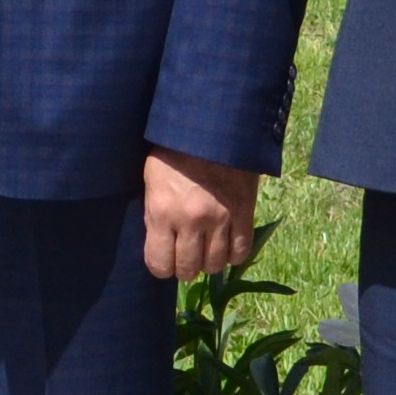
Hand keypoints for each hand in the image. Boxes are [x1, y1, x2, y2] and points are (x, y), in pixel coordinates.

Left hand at [141, 147, 260, 283]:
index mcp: (163, 212)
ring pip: (216, 265)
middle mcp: (192, 221)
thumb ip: (154, 215)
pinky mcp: (244, 212)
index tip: (164, 259)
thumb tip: (159, 243)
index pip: (160, 264)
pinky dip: (233, 255)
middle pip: (189, 269)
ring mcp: (221, 219)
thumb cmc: (173, 150)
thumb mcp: (151, 180)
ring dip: (208, 262)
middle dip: (184, 267)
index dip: (160, 266)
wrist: (212, 125)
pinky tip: (226, 247)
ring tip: (205, 251)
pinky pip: (241, 251)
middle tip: (184, 255)